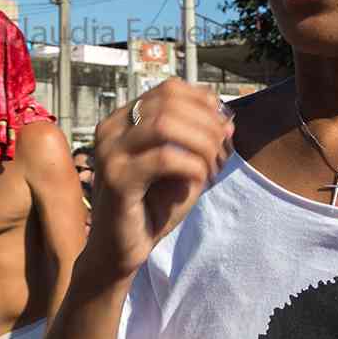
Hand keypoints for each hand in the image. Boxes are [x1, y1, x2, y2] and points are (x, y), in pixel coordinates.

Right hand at [89, 79, 233, 281]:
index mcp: (123, 119)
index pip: (169, 88)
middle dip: (206, 122)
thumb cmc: (150, 207)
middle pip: (169, 100)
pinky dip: (192, 166)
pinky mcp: (116, 178)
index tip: (223, 127)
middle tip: (223, 149)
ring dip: (200, 142)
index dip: (203, 102)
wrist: (120, 250)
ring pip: (165, 123)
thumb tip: (227, 120)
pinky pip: (164, 158)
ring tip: (212, 165)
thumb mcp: (181, 167)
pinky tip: (199, 180)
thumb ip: (199, 141)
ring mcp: (110, 152)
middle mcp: (111, 129)